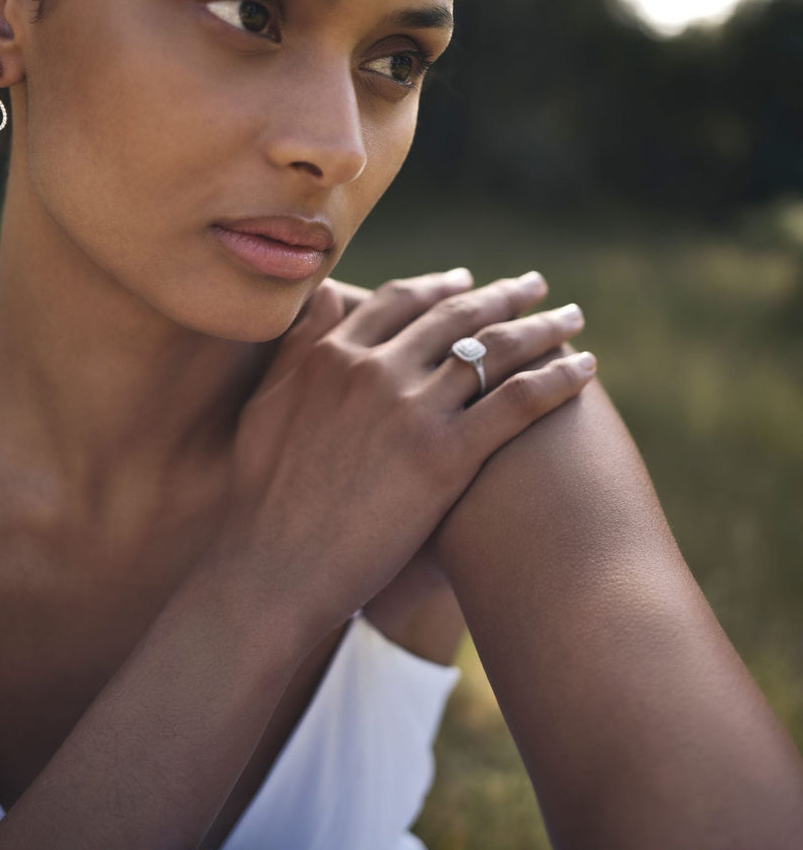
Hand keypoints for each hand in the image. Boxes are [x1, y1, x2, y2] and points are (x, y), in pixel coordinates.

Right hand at [212, 269, 595, 638]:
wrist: (272, 568)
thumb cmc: (263, 498)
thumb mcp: (266, 403)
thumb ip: (298, 346)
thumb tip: (324, 296)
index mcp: (332, 353)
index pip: (400, 300)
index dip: (440, 287)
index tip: (468, 281)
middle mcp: (374, 369)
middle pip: (454, 316)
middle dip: (502, 295)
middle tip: (533, 286)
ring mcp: (411, 410)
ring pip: (494, 350)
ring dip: (541, 327)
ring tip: (571, 319)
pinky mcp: (445, 457)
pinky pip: (517, 403)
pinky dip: (557, 380)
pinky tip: (586, 369)